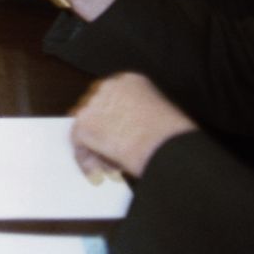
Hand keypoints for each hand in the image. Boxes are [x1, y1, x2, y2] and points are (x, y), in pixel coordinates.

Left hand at [71, 73, 195, 180]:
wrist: (170, 148)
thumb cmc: (174, 139)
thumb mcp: (160, 116)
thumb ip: (138, 117)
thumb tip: (125, 134)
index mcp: (131, 81)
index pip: (111, 98)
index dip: (112, 120)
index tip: (117, 135)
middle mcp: (110, 87)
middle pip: (94, 110)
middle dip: (102, 133)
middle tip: (112, 153)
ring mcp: (95, 104)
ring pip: (86, 126)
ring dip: (95, 147)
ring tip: (110, 166)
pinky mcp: (85, 124)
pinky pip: (78, 144)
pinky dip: (86, 160)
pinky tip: (98, 173)